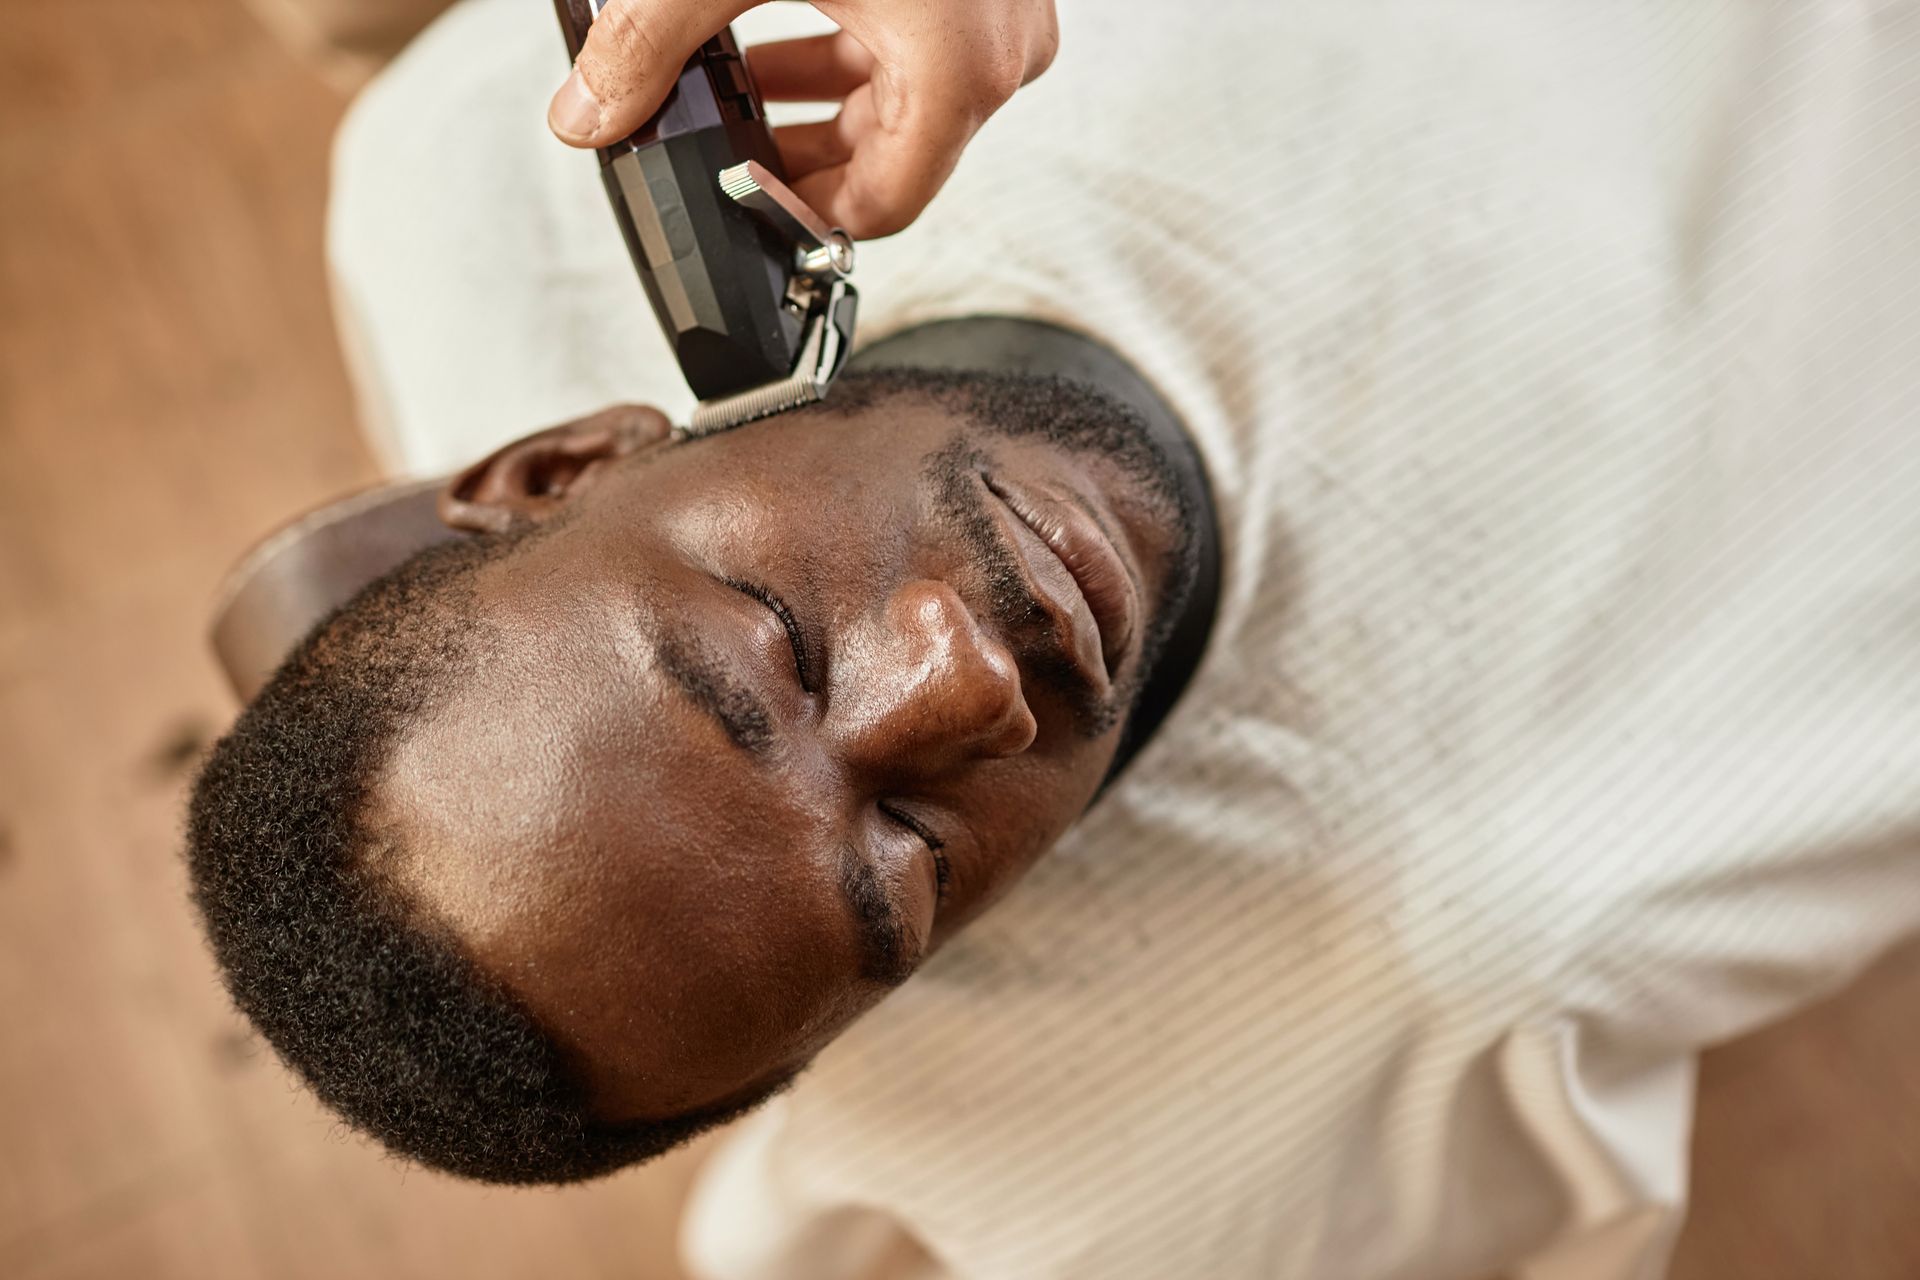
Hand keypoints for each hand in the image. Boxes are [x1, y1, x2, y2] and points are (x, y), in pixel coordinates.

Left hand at [550, 0, 1058, 237]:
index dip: (800, 216)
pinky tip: (770, 35)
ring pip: (899, 105)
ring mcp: (1003, 21)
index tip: (739, 207)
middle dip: (795, 155)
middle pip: (891, 160)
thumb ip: (648, 40)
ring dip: (812, 106)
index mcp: (958, 71)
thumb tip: (588, 111)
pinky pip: (915, 53)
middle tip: (718, 148)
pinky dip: (843, 54)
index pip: (885, 205)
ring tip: (733, 90)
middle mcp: (999, 57)